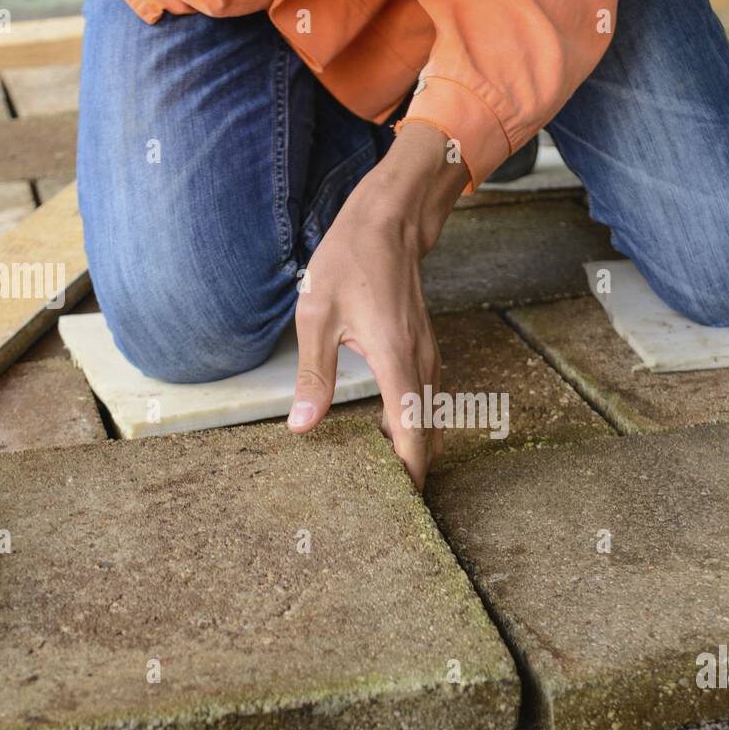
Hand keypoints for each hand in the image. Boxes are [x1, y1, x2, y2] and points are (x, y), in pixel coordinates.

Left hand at [287, 122, 468, 489]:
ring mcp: (426, 357)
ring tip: (378, 479)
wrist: (390, 221)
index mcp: (396, 361)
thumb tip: (302, 426)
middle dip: (408, 471)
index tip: (400, 508)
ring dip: (407, 448)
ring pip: (424, 419)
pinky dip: (407, 424)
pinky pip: (421, 400)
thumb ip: (312, 376)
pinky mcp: (423, 350)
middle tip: (381, 506)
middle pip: (423, 435)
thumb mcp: (317, 317)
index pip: (410, 434)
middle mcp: (420, 365)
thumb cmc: (350, 261)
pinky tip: (378, 434)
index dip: (408, 475)